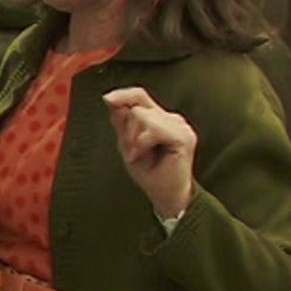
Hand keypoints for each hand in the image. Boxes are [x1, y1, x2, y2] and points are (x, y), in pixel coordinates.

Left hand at [103, 86, 196, 219]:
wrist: (165, 195)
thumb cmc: (149, 172)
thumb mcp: (127, 143)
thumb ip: (121, 121)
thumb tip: (111, 98)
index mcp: (160, 118)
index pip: (140, 96)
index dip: (123, 94)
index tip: (106, 99)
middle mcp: (172, 118)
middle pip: (137, 107)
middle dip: (127, 130)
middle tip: (132, 151)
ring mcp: (180, 126)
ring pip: (142, 116)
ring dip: (134, 139)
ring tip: (139, 155)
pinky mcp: (183, 137)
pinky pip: (153, 129)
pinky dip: (142, 143)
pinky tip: (143, 155)